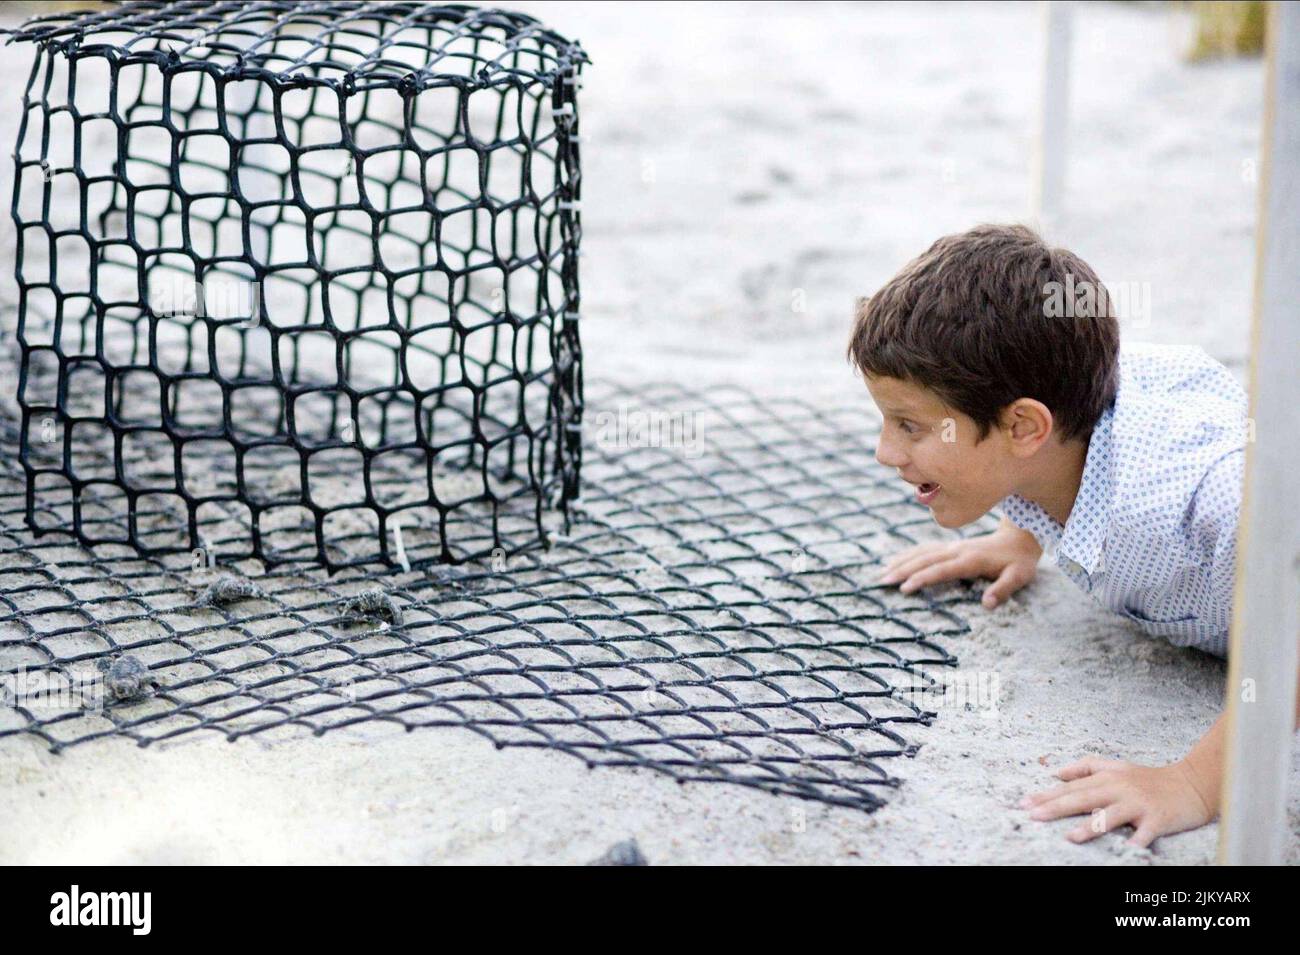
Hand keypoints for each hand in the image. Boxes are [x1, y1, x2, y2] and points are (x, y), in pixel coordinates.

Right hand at [878, 522, 1040, 607]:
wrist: (1019, 537)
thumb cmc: (1019, 562)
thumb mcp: (1019, 577)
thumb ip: (1003, 589)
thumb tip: (987, 604)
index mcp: (970, 560)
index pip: (941, 570)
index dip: (922, 578)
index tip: (904, 588)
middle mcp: (957, 551)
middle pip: (925, 559)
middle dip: (903, 570)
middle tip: (883, 581)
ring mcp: (952, 547)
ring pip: (921, 552)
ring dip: (901, 562)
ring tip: (882, 572)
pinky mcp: (950, 546)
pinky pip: (925, 549)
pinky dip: (908, 554)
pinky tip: (895, 560)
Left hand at [1020, 756, 1217, 847]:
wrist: (1192, 784)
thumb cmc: (1149, 778)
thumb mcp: (1117, 766)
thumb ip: (1087, 767)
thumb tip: (1056, 772)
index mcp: (1108, 777)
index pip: (1072, 786)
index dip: (1048, 794)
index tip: (1025, 802)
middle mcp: (1121, 788)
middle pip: (1084, 798)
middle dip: (1056, 807)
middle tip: (1033, 815)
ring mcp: (1139, 804)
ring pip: (1111, 816)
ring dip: (1091, 827)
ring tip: (1070, 837)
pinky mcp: (1158, 819)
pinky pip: (1145, 834)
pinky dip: (1136, 843)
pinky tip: (1125, 852)